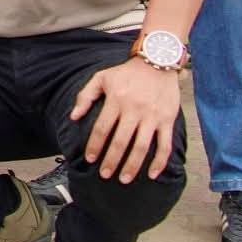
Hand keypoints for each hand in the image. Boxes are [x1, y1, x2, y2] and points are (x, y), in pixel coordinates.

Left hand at [68, 58, 181, 182]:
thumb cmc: (127, 72)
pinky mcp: (167, 120)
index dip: (94, 145)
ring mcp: (152, 116)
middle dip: (111, 161)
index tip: (89, 159)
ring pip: (141, 147)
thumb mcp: (102, 77)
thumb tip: (74, 116)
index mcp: (116, 100)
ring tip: (123, 179)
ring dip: (132, 166)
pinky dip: (159, 162)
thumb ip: (85, 96)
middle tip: (104, 175)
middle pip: (120, 141)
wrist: (157, 61)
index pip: (102, 128)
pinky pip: (165, 145)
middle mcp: (134, 109)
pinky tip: (152, 174)